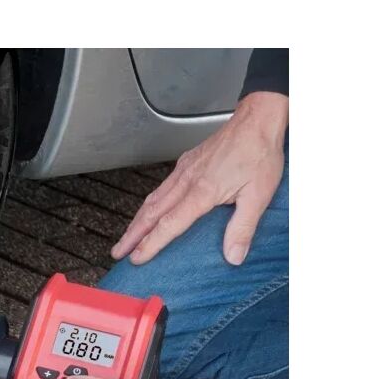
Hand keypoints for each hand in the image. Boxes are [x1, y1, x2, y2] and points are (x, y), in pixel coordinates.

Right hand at [111, 91, 287, 265]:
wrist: (256, 120)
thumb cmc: (258, 153)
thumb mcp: (258, 195)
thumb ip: (243, 227)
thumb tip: (234, 256)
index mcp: (203, 191)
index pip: (169, 224)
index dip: (151, 243)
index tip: (137, 258)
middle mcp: (187, 180)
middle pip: (151, 213)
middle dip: (132, 235)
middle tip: (119, 252)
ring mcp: (184, 170)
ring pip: (153, 199)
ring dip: (137, 221)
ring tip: (127, 236)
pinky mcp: (186, 163)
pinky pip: (161, 188)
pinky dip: (149, 204)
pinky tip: (149, 210)